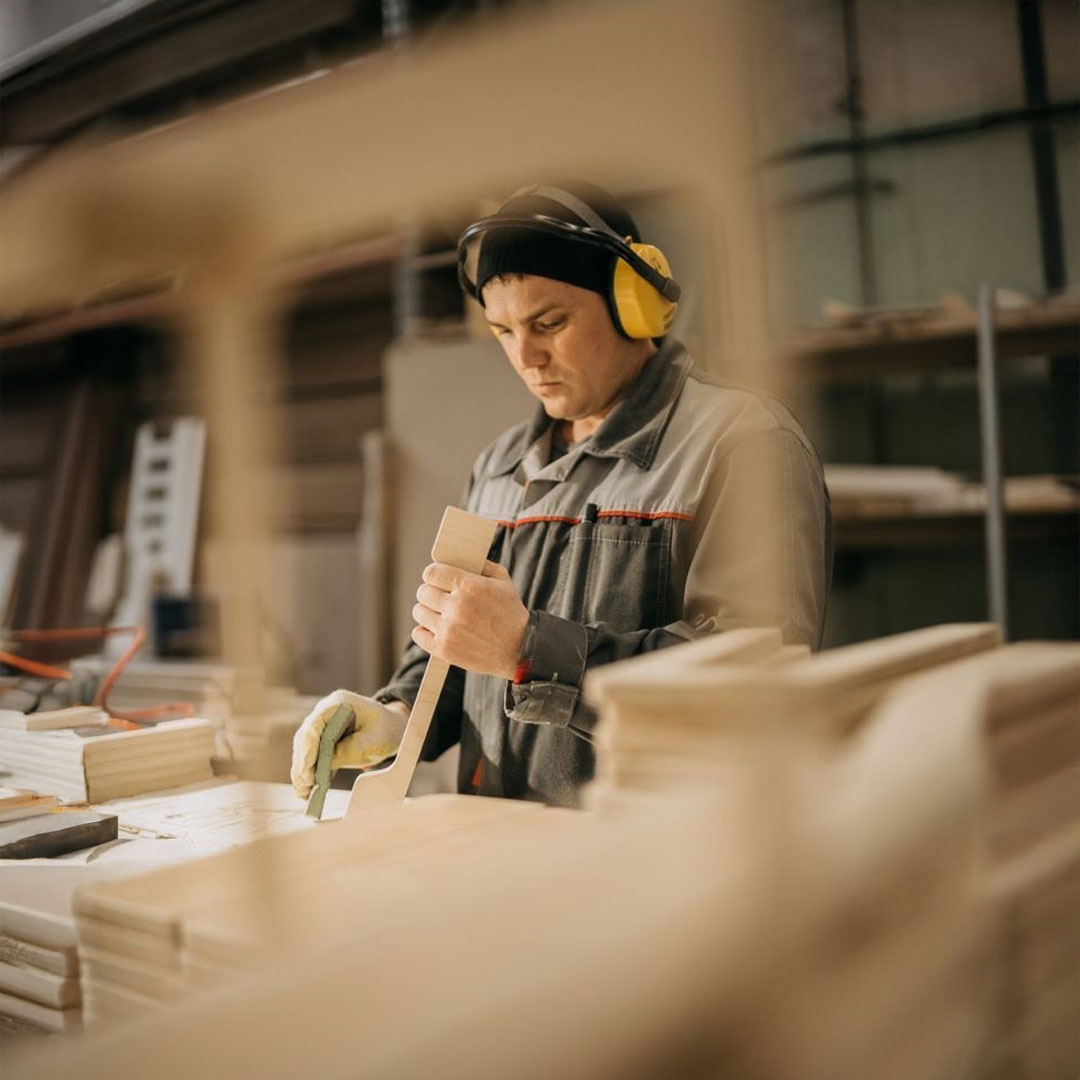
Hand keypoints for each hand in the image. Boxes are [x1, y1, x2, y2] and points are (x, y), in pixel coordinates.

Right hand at [290, 689, 409, 798]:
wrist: (392, 728)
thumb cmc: (386, 730)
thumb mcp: (374, 741)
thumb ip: (349, 751)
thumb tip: (323, 765)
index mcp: (339, 704)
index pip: (316, 724)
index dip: (309, 747)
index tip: (307, 767)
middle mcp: (325, 712)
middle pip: (306, 737)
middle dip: (303, 763)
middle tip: (305, 785)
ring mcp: (322, 725)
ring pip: (304, 748)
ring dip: (302, 770)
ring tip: (304, 792)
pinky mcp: (321, 739)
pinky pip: (310, 756)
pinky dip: (308, 772)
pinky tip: (307, 790)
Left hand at [412, 559, 527, 680]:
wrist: (519, 649)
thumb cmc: (510, 613)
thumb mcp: (503, 581)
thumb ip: (481, 565)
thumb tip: (460, 557)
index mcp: (470, 586)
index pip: (431, 573)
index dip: (433, 575)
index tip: (438, 579)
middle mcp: (457, 607)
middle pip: (423, 592)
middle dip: (431, 592)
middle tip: (440, 598)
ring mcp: (449, 629)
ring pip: (419, 612)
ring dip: (428, 611)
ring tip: (440, 614)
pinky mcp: (444, 648)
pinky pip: (418, 634)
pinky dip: (425, 631)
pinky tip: (437, 629)